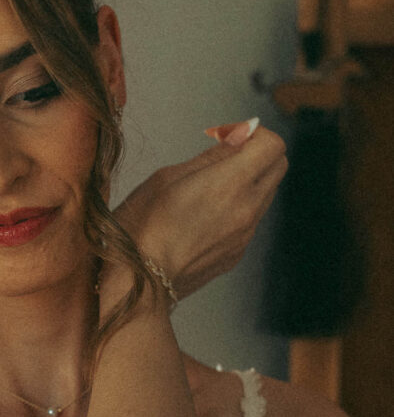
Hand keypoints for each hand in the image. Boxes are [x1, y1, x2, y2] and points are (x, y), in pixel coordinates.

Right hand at [112, 119, 287, 299]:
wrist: (138, 282)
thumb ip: (212, 156)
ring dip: (247, 182)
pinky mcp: (236, 254)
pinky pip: (248, 221)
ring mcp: (244, 235)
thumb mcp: (168, 177)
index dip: (253, 133)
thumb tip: (241, 135)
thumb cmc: (142, 228)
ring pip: (265, 194)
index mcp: (230, 184)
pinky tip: (203, 217)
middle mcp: (246, 210)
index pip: (273, 144)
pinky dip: (236, 209)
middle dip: (257, 153)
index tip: (227, 137)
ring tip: (207, 189)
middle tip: (222, 155)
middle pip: (278, 166)